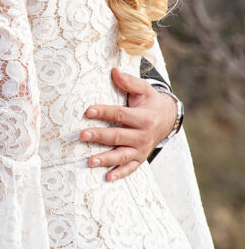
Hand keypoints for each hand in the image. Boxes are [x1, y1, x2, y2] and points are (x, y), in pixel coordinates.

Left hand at [80, 67, 177, 181]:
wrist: (167, 119)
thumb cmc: (150, 102)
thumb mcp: (144, 90)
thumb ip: (129, 82)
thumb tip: (113, 71)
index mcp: (144, 118)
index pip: (120, 115)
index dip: (104, 112)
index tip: (88, 111)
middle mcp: (143, 135)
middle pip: (118, 136)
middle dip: (99, 136)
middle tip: (82, 135)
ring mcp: (141, 149)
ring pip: (122, 156)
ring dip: (106, 159)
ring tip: (90, 161)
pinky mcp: (140, 158)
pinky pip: (130, 168)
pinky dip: (120, 174)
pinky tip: (107, 178)